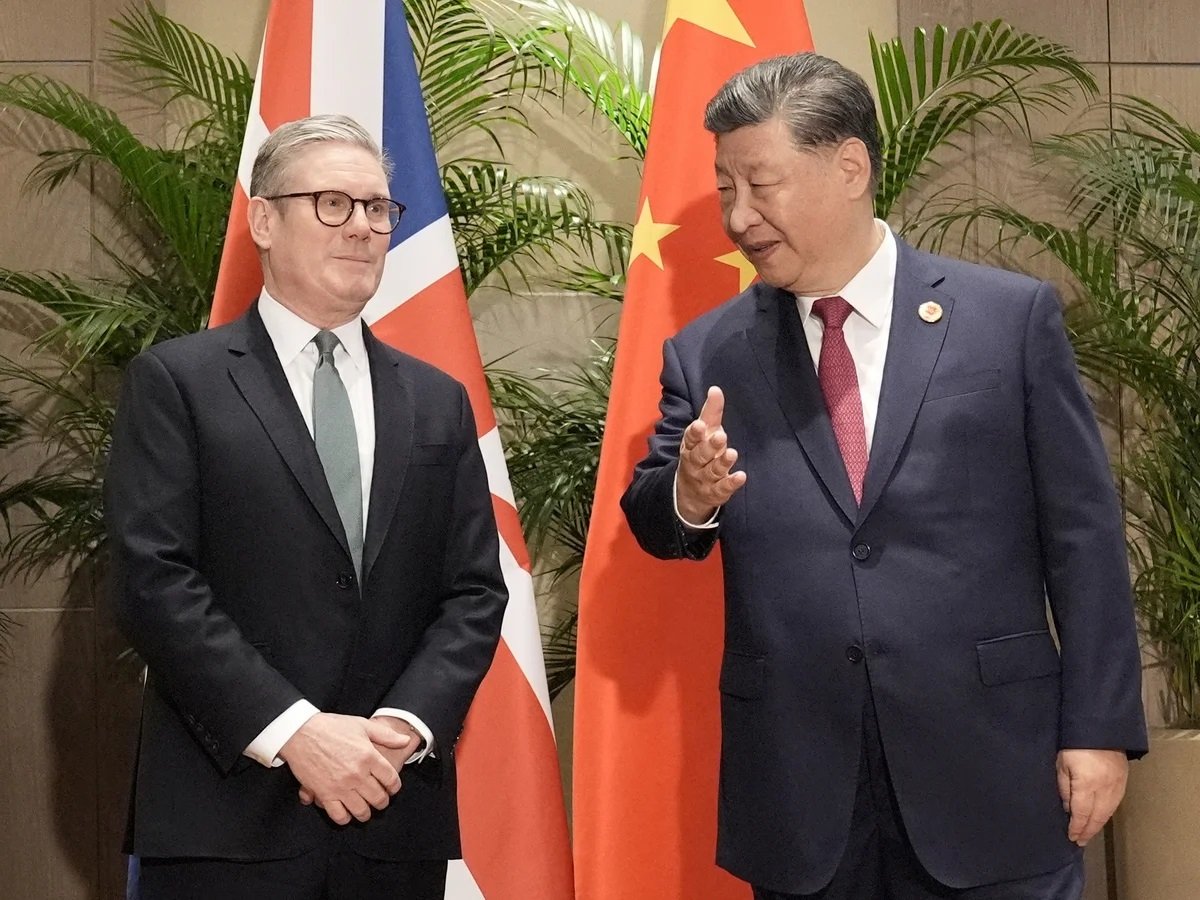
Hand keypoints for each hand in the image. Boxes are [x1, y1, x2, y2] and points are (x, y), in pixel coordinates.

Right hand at [279, 712, 410, 824]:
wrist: (300, 732)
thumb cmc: (331, 727)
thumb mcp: (362, 725)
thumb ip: (386, 735)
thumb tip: (406, 740)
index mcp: (369, 757)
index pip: (390, 779)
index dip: (394, 786)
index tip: (393, 788)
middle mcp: (358, 774)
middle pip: (378, 798)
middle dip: (382, 802)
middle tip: (381, 801)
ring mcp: (341, 786)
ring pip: (361, 810)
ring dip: (366, 813)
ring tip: (366, 811)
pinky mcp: (324, 794)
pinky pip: (339, 815)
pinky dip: (345, 818)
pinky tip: (347, 814)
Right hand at [675, 386, 746, 524]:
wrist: (689, 492)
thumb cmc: (699, 454)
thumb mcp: (703, 433)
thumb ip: (711, 412)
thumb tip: (715, 389)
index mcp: (690, 446)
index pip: (691, 438)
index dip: (695, 433)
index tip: (700, 425)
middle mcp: (695, 463)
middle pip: (700, 455)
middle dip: (709, 446)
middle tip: (720, 436)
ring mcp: (705, 479)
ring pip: (712, 471)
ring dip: (722, 463)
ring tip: (732, 453)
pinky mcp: (716, 492)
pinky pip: (723, 488)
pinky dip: (731, 483)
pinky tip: (741, 476)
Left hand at [1056, 748, 1128, 845]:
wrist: (1100, 727)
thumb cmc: (1073, 743)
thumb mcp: (1061, 763)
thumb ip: (1064, 787)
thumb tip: (1068, 808)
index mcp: (1087, 784)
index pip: (1082, 813)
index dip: (1077, 827)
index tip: (1072, 837)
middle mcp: (1104, 788)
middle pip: (1097, 816)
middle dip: (1088, 830)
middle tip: (1080, 841)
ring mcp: (1116, 785)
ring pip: (1108, 812)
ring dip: (1098, 824)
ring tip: (1089, 833)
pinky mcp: (1123, 780)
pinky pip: (1115, 803)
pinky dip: (1107, 814)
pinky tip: (1101, 818)